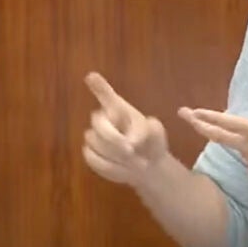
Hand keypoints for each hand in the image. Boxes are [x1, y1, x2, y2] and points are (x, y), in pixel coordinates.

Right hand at [81, 72, 168, 187]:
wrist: (148, 165)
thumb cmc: (151, 142)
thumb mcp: (157, 133)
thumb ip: (148, 130)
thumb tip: (134, 138)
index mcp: (119, 109)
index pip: (106, 95)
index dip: (99, 87)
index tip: (91, 77)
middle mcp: (104, 120)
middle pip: (98, 123)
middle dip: (113, 138)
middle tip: (131, 150)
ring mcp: (94, 137)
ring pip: (96, 144)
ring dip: (117, 156)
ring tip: (136, 163)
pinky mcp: (90, 154)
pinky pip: (94, 159)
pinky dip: (111, 167)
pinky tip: (124, 169)